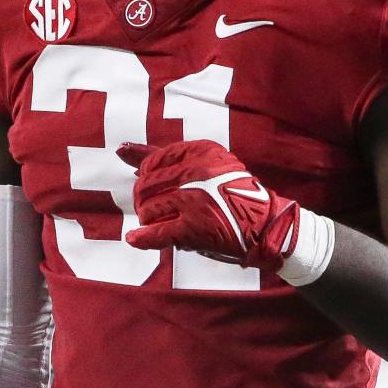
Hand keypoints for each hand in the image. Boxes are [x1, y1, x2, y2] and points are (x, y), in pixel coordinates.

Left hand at [118, 140, 299, 271]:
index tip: (160, 188)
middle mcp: (199, 171)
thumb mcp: (203, 164)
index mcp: (201, 151)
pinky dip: (143, 238)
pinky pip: (156, 232)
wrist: (266, 225)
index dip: (149, 178)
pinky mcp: (196, 227)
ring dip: (148, 219)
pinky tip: (136, 238)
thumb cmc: (230, 193)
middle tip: (155, 209)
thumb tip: (121, 149)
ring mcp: (197, 199)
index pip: (152, 162)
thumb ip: (161, 156)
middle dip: (144, 200)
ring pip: (149, 208)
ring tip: (159, 223)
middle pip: (146, 185)